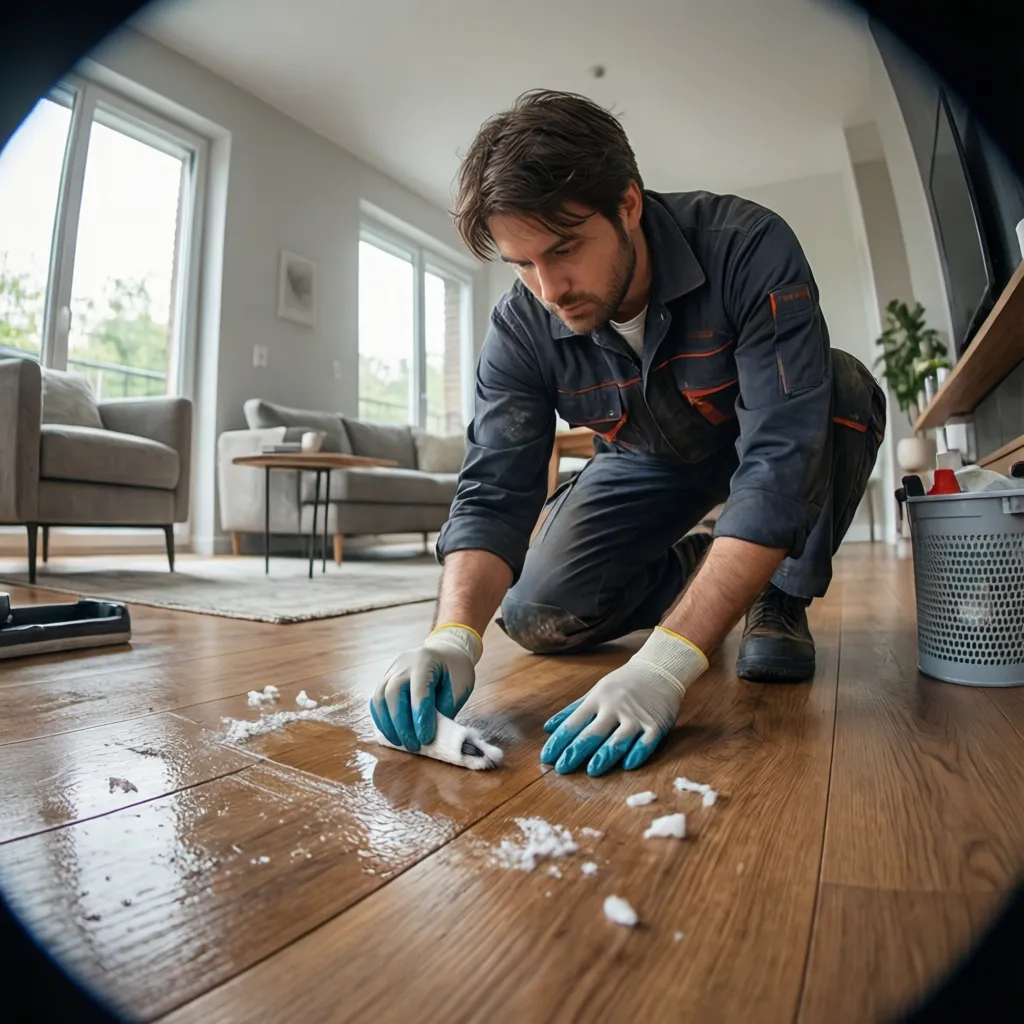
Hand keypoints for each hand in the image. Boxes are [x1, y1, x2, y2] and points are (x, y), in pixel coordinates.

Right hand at [370, 624, 482, 751]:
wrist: (445, 652)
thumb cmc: (455, 671)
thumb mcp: (460, 688)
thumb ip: (445, 710)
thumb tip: (430, 737)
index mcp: (425, 660)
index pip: (419, 690)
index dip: (421, 717)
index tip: (426, 739)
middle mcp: (404, 663)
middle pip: (393, 693)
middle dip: (401, 724)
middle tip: (413, 745)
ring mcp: (391, 670)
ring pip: (380, 698)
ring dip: (388, 724)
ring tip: (400, 743)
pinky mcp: (385, 679)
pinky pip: (376, 700)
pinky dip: (381, 719)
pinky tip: (391, 733)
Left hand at [540, 627, 707, 775]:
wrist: (659, 668)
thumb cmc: (623, 684)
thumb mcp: (595, 692)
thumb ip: (573, 711)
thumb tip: (547, 728)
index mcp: (597, 699)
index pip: (573, 722)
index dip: (559, 741)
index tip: (546, 757)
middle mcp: (615, 707)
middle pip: (594, 732)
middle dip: (576, 751)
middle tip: (562, 768)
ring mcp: (636, 716)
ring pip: (619, 738)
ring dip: (605, 755)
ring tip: (592, 771)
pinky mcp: (657, 724)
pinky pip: (647, 741)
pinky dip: (638, 752)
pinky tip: (628, 765)